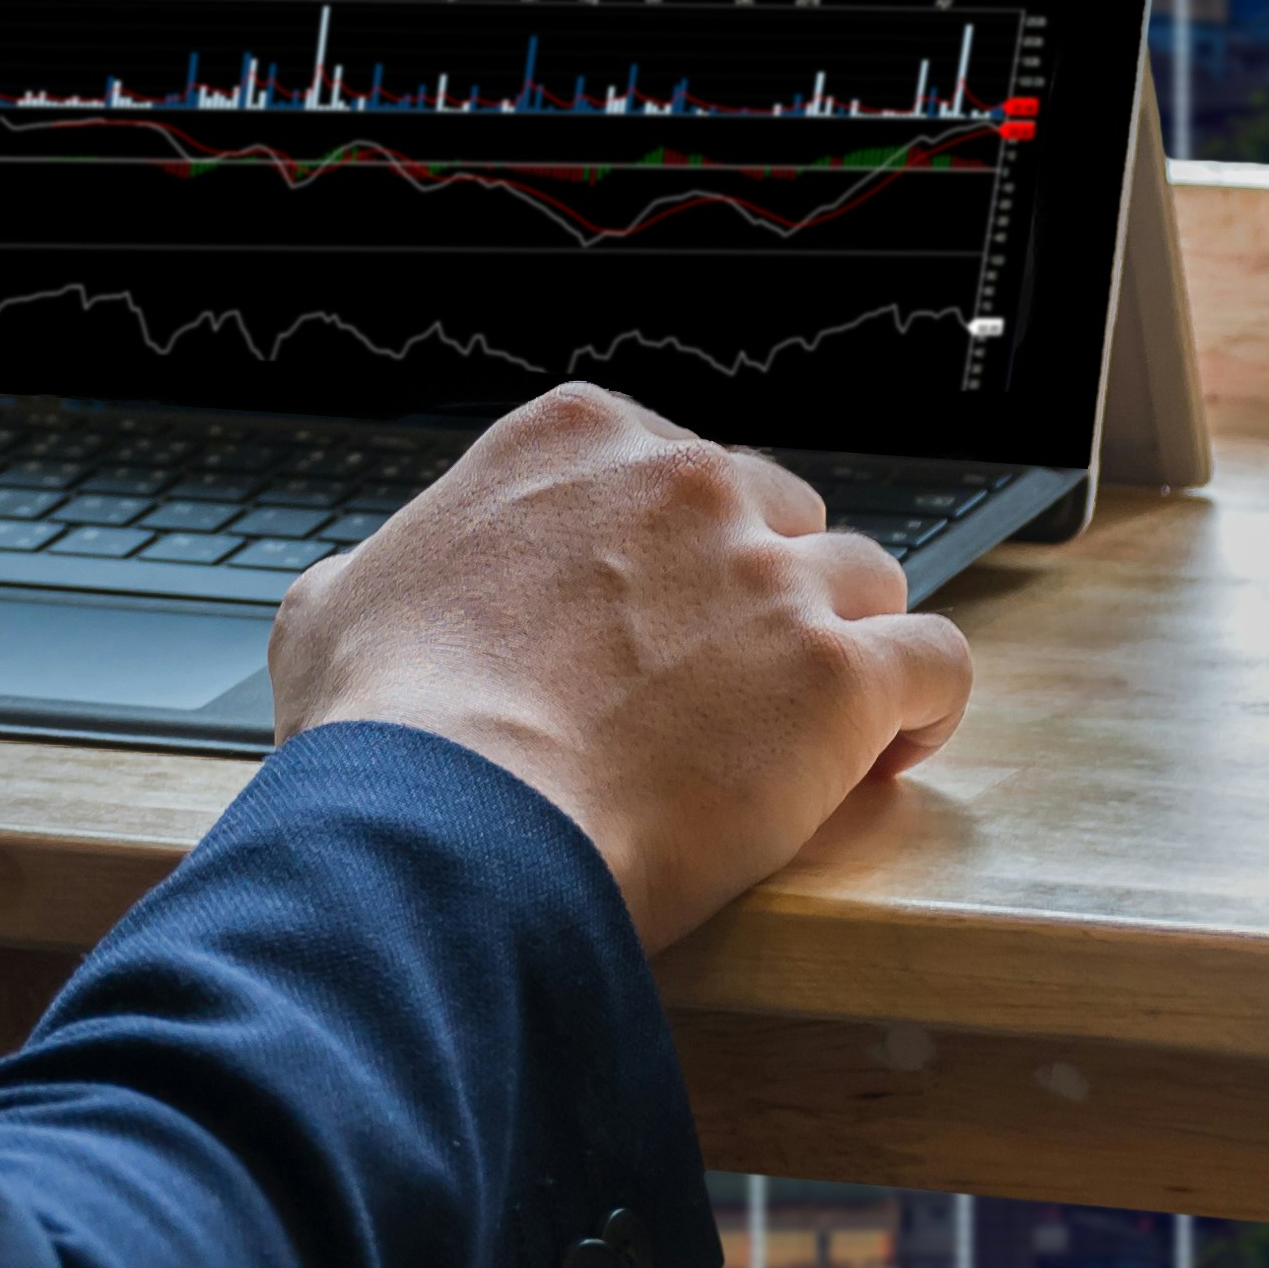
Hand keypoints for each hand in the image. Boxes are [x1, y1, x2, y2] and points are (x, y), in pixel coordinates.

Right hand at [267, 384, 974, 949]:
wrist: (453, 828)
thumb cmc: (387, 732)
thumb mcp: (334, 607)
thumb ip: (391, 569)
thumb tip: (380, 596)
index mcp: (573, 440)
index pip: (672, 465)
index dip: (680, 551)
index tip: (667, 618)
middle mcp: (685, 481)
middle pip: (779, 512)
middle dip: (763, 591)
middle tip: (729, 685)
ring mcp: (769, 572)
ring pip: (864, 578)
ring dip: (845, 644)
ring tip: (815, 726)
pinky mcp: (836, 674)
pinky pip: (934, 661)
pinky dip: (925, 703)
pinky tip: (895, 745)